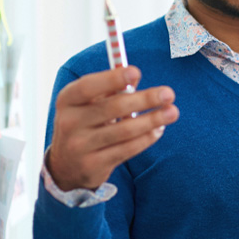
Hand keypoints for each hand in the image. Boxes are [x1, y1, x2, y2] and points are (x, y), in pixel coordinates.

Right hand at [45, 66, 178, 190]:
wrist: (66, 165)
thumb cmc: (85, 123)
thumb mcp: (88, 104)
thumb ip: (109, 90)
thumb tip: (135, 77)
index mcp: (67, 100)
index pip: (88, 87)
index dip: (112, 79)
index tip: (137, 72)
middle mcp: (69, 123)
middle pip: (112, 108)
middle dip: (144, 99)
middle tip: (169, 94)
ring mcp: (80, 146)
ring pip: (124, 131)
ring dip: (152, 120)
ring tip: (172, 112)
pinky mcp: (93, 165)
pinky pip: (126, 150)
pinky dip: (146, 138)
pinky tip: (158, 130)